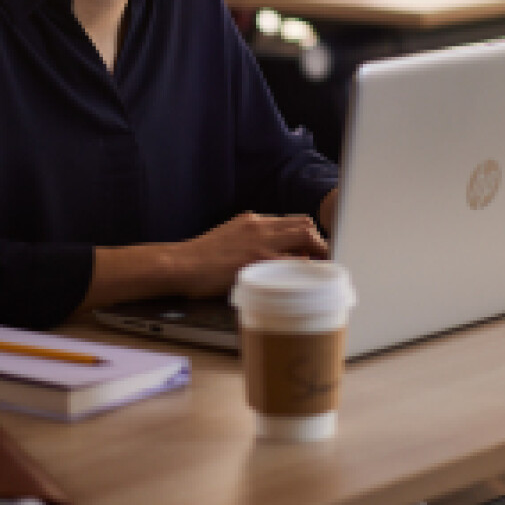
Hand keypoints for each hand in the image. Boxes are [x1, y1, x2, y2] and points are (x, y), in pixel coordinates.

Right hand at [175, 212, 328, 296]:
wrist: (181, 264)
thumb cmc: (200, 257)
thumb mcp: (227, 237)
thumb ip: (249, 239)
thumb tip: (268, 253)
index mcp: (252, 220)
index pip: (293, 221)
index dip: (308, 236)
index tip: (312, 253)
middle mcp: (260, 226)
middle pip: (305, 226)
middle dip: (319, 243)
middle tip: (323, 263)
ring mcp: (261, 243)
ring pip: (306, 239)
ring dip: (319, 256)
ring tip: (321, 274)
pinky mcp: (258, 262)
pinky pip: (294, 264)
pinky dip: (306, 272)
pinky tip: (307, 284)